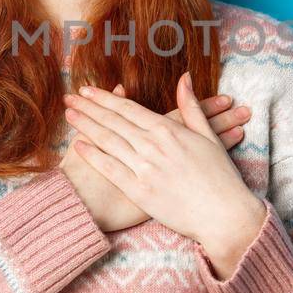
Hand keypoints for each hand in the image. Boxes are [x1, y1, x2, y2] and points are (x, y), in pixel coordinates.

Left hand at [59, 83, 251, 233]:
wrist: (224, 215)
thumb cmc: (220, 176)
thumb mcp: (208, 136)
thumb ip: (191, 106)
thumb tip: (184, 77)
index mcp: (168, 130)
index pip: (128, 109)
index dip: (104, 98)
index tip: (87, 90)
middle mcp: (152, 146)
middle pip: (113, 122)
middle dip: (88, 108)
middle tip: (69, 96)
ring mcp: (144, 169)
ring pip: (108, 141)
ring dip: (85, 126)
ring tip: (68, 114)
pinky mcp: (139, 192)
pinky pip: (110, 170)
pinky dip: (93, 156)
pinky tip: (78, 146)